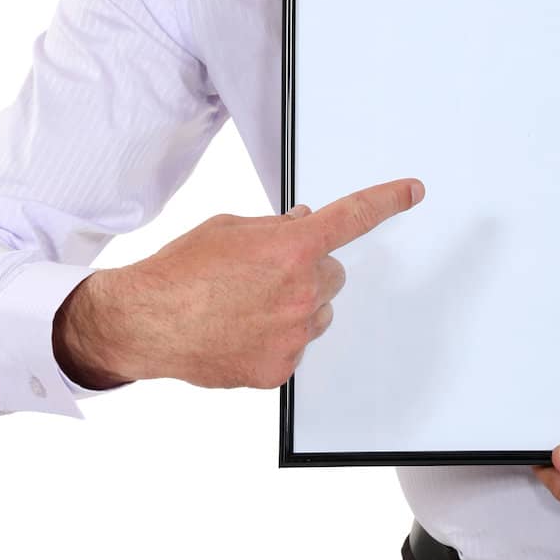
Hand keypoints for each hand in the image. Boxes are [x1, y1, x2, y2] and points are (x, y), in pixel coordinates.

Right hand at [54, 176, 424, 390]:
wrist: (147, 321)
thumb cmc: (182, 270)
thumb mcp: (230, 228)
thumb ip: (276, 229)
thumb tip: (304, 225)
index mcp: (292, 247)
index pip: (353, 217)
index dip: (387, 201)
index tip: (411, 192)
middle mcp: (301, 291)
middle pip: (332, 274)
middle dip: (309, 269)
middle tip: (266, 273)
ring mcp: (294, 334)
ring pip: (318, 312)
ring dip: (296, 305)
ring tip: (246, 305)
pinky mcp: (280, 368)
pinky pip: (295, 345)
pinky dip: (276, 337)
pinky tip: (240, 331)